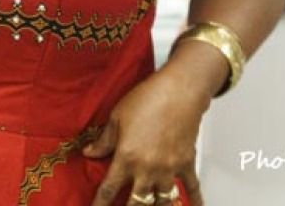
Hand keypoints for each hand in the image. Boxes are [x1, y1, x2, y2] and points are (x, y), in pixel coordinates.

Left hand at [83, 70, 206, 205]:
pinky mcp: (186, 164)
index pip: (109, 189)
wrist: (179, 90)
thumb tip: (90, 152)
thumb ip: (104, 139)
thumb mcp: (117, 116)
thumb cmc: (148, 98)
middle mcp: (147, 169)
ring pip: (162, 203)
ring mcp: (169, 169)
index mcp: (127, 157)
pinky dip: (195, 201)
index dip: (100, 205)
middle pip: (136, 204)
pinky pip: (192, 188)